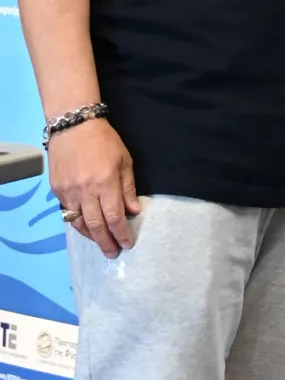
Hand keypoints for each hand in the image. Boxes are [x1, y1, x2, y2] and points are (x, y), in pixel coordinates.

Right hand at [49, 119, 139, 258]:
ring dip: (90, 236)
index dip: (121, 234)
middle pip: (96, 225)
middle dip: (106, 242)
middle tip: (113, 253)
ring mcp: (69, 192)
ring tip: (100, 243)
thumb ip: (128, 188)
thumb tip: (133, 211)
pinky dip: (77, 223)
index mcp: (106, 183)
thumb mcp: (124, 161)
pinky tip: (85, 227)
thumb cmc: (104, 141)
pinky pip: (67, 212)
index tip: (127, 244)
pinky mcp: (57, 189)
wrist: (73, 126)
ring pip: (78, 223)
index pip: (115, 217)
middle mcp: (86, 191)